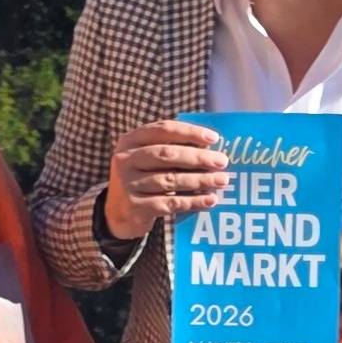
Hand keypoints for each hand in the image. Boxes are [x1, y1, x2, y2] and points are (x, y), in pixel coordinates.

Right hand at [101, 120, 229, 241]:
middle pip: (167, 154)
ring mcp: (128, 184)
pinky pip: (170, 203)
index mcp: (131, 140)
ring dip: (200, 180)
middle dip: (198, 157)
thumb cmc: (144, 178)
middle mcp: (126, 160)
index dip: (190, 132)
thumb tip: (211, 146)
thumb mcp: (149, 158)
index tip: (214, 138)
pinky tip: (210, 200)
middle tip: (222, 161)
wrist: (119, 212)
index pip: (163, 129)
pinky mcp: (136, 207)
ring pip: (170, 180)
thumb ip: (172, 148)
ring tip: (222, 180)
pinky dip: (193, 201)